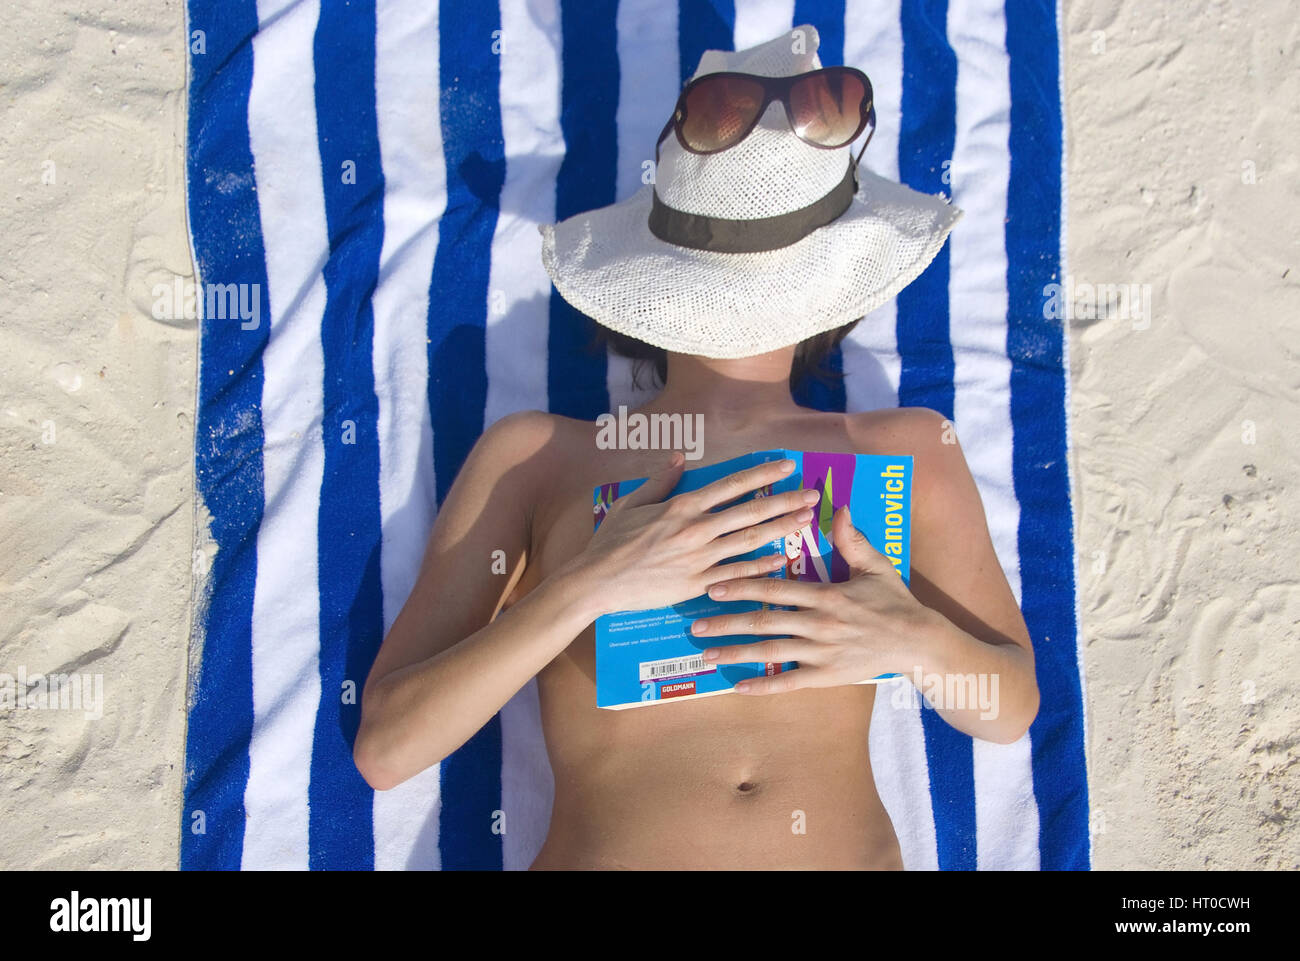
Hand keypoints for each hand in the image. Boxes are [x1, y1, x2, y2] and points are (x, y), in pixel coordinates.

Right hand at [571, 453, 822, 616]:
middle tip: (812, 494)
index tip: (786, 465)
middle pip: (750, 511)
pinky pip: (736, 575)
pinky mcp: (697, 585)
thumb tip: (678, 457)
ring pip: (749, 540)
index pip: (731, 484)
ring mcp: (699, 558)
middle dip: (784, 501)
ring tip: (806, 520)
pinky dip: (761, 566)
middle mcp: (696, 529)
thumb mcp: (631, 503)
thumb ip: (660, 480)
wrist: (598, 581)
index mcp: (682, 506)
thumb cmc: (611, 542)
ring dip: (781, 529)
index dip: (762, 473)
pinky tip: (781, 558)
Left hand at [690, 504, 937, 693]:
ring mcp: (821, 653)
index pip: (775, 589)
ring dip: (736, 652)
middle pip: (764, 622)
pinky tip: (738, 687)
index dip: (741, 586)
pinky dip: (763, 686)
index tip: (713, 585)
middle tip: (695, 622)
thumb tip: (838, 506)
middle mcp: (819, 625)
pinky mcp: (827, 677)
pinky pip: (790, 683)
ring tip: (707, 652)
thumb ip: (852, 538)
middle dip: (726, 622)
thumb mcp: (876, 565)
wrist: (918, 642)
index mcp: (826, 595)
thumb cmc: (895, 601)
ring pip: (771, 653)